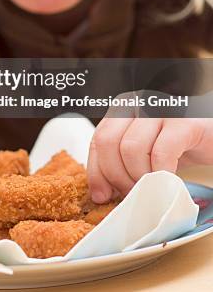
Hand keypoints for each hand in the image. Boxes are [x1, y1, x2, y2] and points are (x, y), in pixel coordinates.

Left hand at [87, 117, 212, 202]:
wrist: (212, 135)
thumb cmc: (176, 144)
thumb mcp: (142, 152)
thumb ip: (118, 163)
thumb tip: (99, 193)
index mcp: (122, 108)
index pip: (97, 139)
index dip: (97, 171)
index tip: (102, 195)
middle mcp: (137, 103)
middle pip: (108, 142)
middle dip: (116, 176)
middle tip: (132, 193)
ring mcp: (160, 110)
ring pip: (130, 148)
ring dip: (139, 177)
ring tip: (151, 187)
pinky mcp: (183, 123)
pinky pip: (161, 153)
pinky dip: (161, 173)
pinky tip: (167, 180)